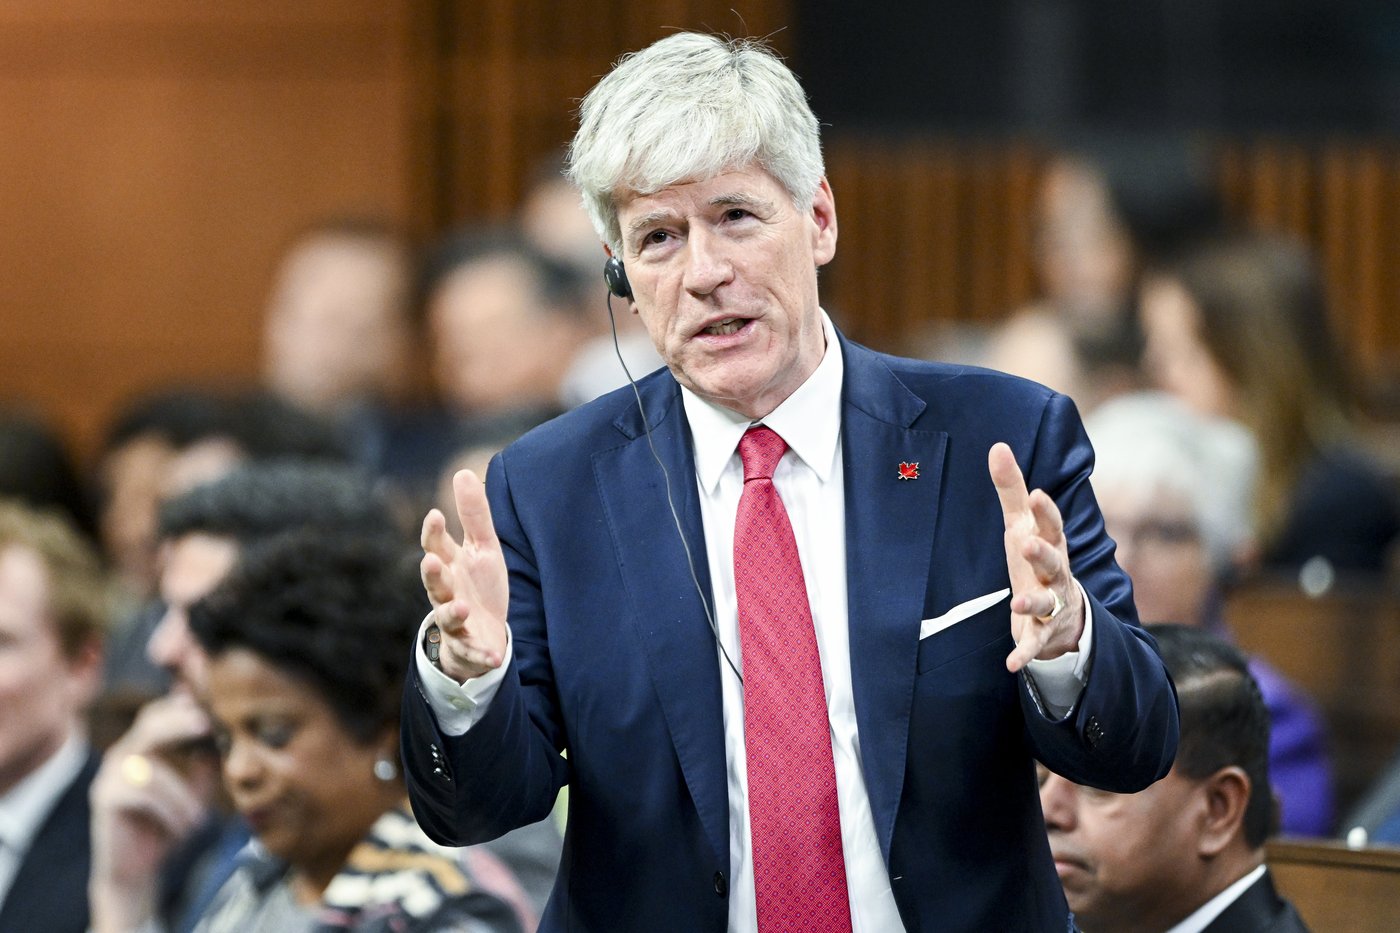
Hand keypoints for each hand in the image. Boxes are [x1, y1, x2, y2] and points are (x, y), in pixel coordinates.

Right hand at [89, 693, 218, 932]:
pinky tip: (183, 828)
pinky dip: (168, 810)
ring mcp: (111, 774)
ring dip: (181, 795)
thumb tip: (226, 735)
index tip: (211, 700)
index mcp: (146, 745)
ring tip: (198, 820)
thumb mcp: (195, 790)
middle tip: (206, 724)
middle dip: (179, 720)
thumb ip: (206, 763)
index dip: (183, 702)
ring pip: (150, 767)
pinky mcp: (104, 798)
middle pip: (149, 722)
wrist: (136, 872)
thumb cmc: (167, 826)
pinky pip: (140, 793)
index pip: (161, 711)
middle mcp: (125, 754)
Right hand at [420, 469, 509, 681]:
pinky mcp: (469, 646)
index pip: (436, 545)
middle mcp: (447, 592)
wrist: (485, 633)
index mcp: (450, 565)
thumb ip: (474, 515)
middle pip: (434, 581)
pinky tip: (493, 656)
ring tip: (460, 607)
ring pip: (447, 616)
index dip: (434, 531)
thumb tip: (463, 471)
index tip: (436, 514)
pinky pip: (473, 651)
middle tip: (431, 561)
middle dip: (432, 573)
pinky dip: (482, 654)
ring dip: (451, 612)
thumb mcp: (483, 548)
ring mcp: (455, 621)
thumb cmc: (480, 585)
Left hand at [988, 442, 1085, 672]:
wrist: (1066, 614)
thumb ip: (1011, 489)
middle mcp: (1056, 574)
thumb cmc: (1038, 558)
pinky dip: (1025, 653)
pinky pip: (1035, 643)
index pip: (1051, 525)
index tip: (1039, 493)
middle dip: (1043, 553)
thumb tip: (998, 445)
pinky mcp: (1044, 633)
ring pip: (1046, 602)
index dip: (1046, 512)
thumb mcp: (1022, 524)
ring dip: (1032, 603)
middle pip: (1054, 561)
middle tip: (1028, 543)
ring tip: (1017, 603)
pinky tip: (1012, 664)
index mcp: (1050, 543)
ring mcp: (1052, 604)